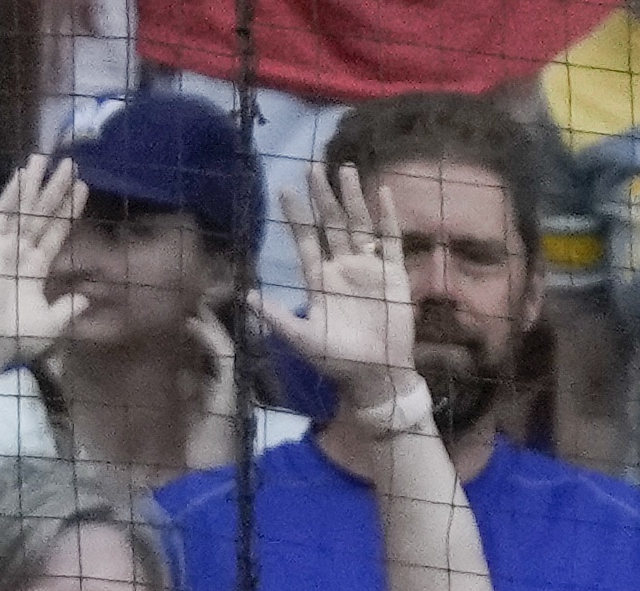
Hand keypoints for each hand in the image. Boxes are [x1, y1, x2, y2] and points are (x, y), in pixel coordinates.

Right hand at [0, 148, 97, 374]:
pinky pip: (1, 216)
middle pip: (43, 213)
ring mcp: (4, 245)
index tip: (82, 187)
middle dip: (56, 188)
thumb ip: (68, 307)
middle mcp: (22, 251)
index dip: (69, 210)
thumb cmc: (19, 336)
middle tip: (70, 162)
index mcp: (37, 267)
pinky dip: (10, 196)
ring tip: (44, 157)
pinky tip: (20, 176)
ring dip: (34, 184)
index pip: (57, 232)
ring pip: (23, 208)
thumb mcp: (53, 323)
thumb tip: (85, 298)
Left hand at [266, 165, 423, 417]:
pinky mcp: (393, 276)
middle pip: (330, 223)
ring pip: (358, 225)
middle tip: (313, 166)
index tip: (284, 189)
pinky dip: (387, 217)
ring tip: (345, 169)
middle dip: (322, 196)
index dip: (296, 215)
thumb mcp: (303, 339)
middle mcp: (342, 267)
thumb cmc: (338, 361)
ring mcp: (368, 269)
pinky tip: (383, 194)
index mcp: (319, 279)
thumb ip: (277, 317)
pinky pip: (390, 241)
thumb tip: (246, 296)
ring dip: (351, 198)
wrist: (377, 376)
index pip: (305, 239)